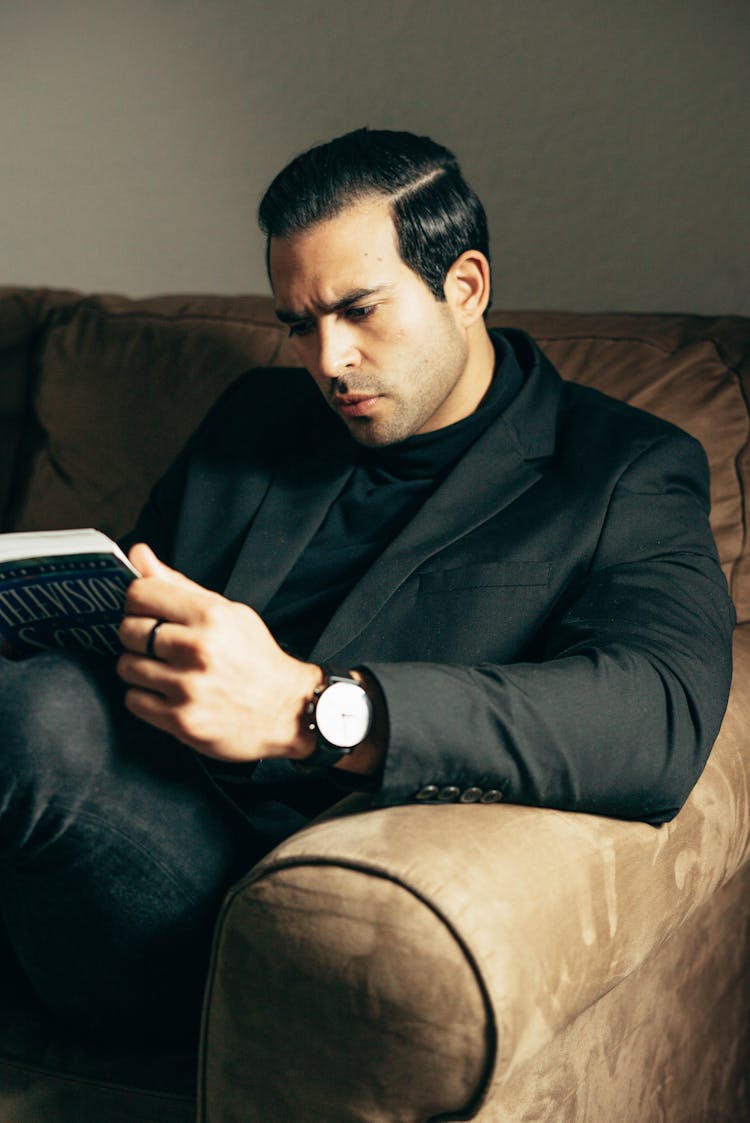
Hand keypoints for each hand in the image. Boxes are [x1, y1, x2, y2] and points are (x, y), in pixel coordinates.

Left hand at [117, 543, 321, 761]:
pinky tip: (167, 692)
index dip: (138, 601)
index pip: (140, 593)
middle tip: (156, 644)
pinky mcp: (181, 720)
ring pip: (126, 666)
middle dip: (138, 635)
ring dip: (140, 668)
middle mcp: (198, 649)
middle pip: (128, 630)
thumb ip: (178, 585)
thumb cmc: (255, 657)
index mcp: (210, 615)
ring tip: (164, 670)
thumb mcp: (225, 612)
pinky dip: (145, 697)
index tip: (145, 610)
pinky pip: (133, 700)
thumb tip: (138, 553)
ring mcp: (188, 687)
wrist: (286, 709)